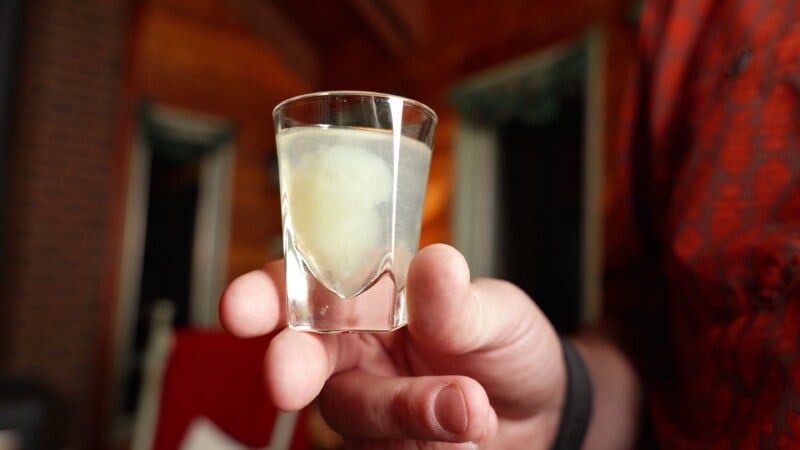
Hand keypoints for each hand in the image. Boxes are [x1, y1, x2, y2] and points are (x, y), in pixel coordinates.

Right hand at [219, 244, 565, 448]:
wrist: (542, 411)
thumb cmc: (506, 345)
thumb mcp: (495, 312)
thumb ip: (457, 300)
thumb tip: (435, 264)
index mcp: (371, 300)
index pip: (305, 287)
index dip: (264, 295)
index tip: (241, 307)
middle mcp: (356, 353)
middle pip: (304, 361)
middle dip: (297, 368)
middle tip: (291, 380)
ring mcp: (368, 406)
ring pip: (354, 416)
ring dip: (411, 415)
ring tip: (474, 410)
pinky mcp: (386, 449)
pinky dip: (432, 449)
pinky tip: (469, 438)